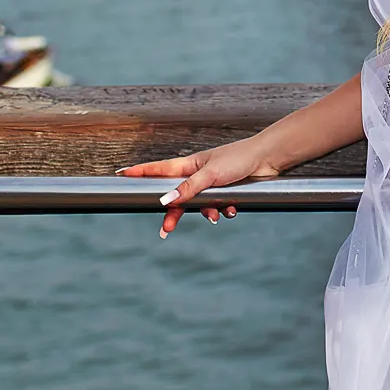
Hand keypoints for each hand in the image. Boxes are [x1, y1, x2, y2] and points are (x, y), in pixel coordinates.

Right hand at [120, 136, 283, 237]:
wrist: (267, 159)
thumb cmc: (238, 159)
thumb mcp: (210, 174)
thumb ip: (188, 189)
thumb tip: (165, 201)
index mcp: (190, 165)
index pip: (159, 169)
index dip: (141, 172)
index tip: (122, 174)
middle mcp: (198, 174)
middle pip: (177, 196)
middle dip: (174, 213)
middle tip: (166, 230)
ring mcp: (212, 183)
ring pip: (199, 205)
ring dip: (207, 212)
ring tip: (218, 214)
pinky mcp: (226, 191)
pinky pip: (217, 206)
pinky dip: (223, 209)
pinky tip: (232, 209)